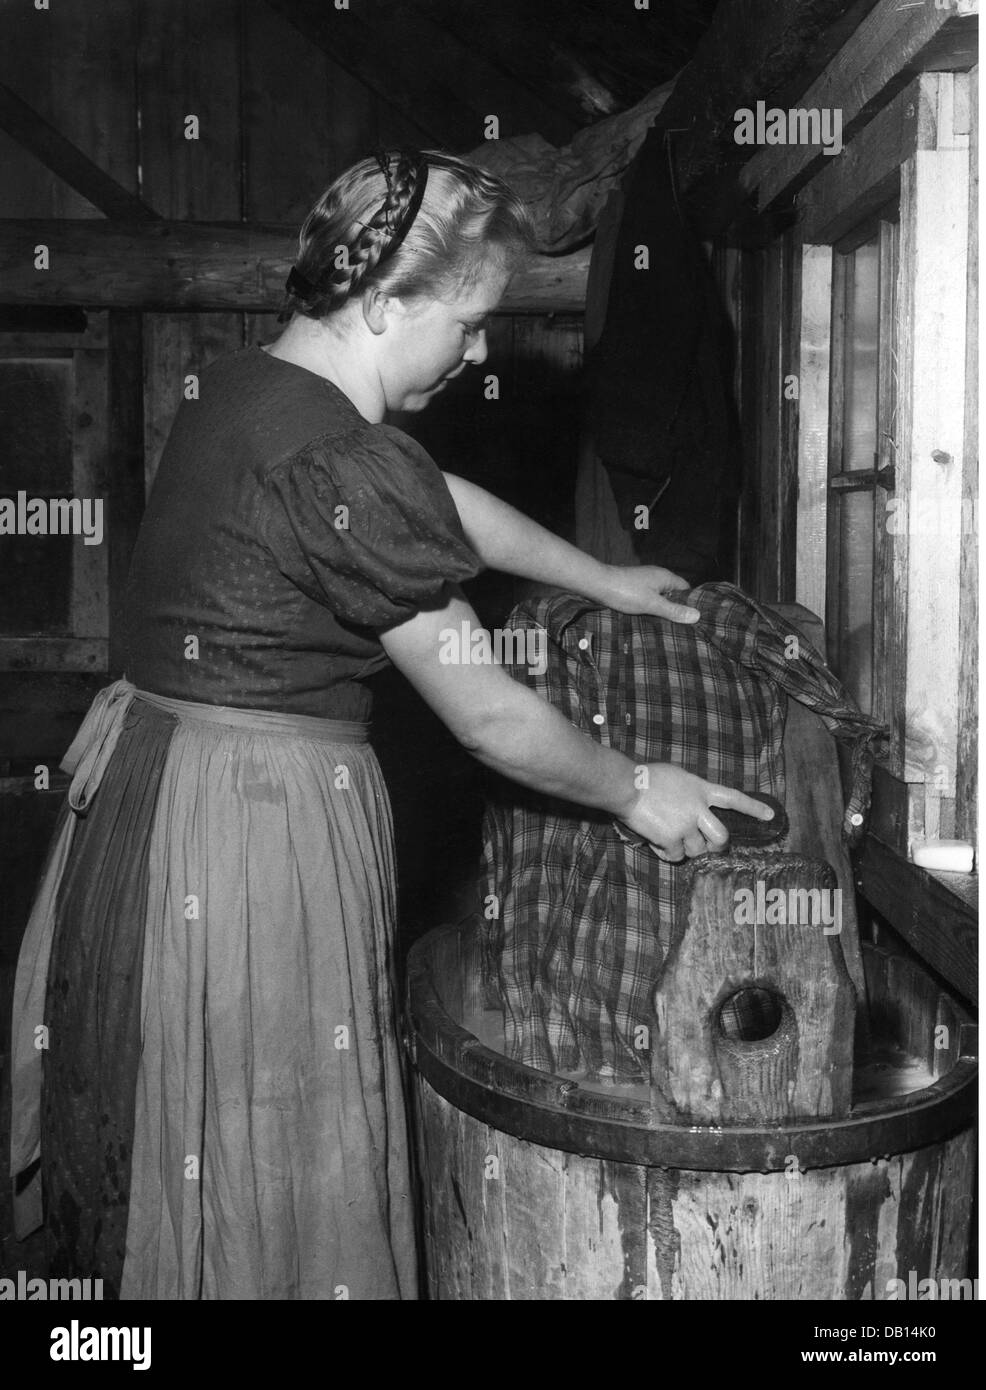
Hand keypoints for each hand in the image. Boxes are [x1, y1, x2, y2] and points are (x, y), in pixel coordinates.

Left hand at [602, 565, 699, 623]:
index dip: (691, 603)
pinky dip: (651, 607)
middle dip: (677, 608)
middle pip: (673, 593)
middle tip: (683, 627)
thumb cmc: (626, 592)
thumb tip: (697, 615)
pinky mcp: (634, 586)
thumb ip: (674, 610)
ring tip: (668, 627)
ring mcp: (645, 581)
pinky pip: (649, 597)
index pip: (686, 589)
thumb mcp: (652, 604)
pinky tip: (651, 619)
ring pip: (660, 596)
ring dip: (663, 609)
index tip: (695, 619)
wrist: (598, 584)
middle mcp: (657, 576)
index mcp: (666, 577)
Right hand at [620, 765, 774, 862]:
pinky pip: (675, 856)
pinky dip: (666, 854)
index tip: (770, 816)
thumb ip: (691, 792)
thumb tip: (693, 807)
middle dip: (716, 847)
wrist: (628, 786)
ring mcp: (686, 825)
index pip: (734, 799)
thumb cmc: (647, 777)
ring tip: (670, 840)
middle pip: (721, 837)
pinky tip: (656, 844)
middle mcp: (698, 809)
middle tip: (706, 848)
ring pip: (697, 850)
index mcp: (701, 790)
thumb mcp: (678, 777)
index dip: (753, 808)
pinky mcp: (671, 839)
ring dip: (686, 850)